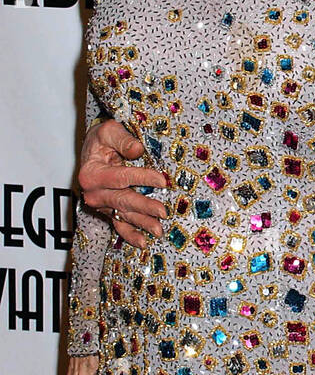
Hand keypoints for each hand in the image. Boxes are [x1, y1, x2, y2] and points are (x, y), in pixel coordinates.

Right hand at [78, 118, 168, 248]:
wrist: (93, 150)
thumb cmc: (102, 140)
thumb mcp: (109, 131)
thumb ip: (123, 140)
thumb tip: (138, 150)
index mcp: (91, 174)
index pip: (121, 177)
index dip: (142, 178)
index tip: (162, 181)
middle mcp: (93, 192)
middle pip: (123, 200)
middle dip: (144, 207)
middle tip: (163, 212)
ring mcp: (100, 204)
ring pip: (123, 215)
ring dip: (142, 223)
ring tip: (158, 230)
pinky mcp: (107, 211)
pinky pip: (118, 224)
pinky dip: (130, 235)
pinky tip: (143, 243)